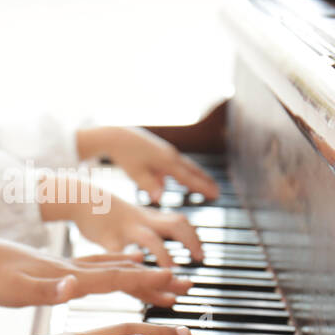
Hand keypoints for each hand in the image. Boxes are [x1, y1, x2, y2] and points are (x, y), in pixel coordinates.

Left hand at [0, 236, 192, 307]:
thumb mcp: (15, 290)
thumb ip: (45, 290)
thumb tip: (71, 286)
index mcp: (67, 277)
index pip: (114, 279)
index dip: (145, 282)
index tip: (174, 283)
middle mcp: (73, 270)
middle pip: (124, 273)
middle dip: (156, 279)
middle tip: (187, 283)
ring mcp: (68, 268)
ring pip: (114, 268)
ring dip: (142, 272)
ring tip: (167, 275)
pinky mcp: (59, 269)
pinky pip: (99, 268)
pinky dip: (119, 267)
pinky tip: (126, 266)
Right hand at [68, 190, 203, 267]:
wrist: (80, 197)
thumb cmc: (108, 211)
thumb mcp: (135, 216)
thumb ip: (151, 225)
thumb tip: (170, 236)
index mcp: (151, 218)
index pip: (179, 224)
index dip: (193, 237)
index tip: (201, 255)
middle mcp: (143, 221)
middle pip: (175, 225)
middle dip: (191, 241)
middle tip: (200, 258)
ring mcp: (126, 228)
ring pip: (151, 240)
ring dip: (165, 255)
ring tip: (173, 273)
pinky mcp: (107, 237)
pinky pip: (122, 253)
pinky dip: (130, 264)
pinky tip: (137, 279)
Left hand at [77, 125, 220, 201]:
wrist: (117, 136)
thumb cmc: (126, 156)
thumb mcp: (136, 174)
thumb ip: (149, 186)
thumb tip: (159, 198)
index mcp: (167, 162)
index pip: (189, 178)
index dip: (203, 187)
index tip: (216, 194)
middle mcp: (171, 155)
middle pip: (193, 170)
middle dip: (205, 181)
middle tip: (217, 191)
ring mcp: (167, 151)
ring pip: (186, 165)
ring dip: (197, 175)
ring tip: (206, 183)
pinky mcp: (161, 150)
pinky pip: (177, 163)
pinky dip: (184, 171)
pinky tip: (181, 178)